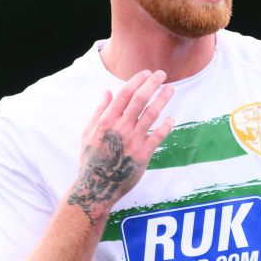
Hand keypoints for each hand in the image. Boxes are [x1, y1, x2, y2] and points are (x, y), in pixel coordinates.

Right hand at [67, 70, 174, 224]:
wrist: (96, 186)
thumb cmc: (91, 159)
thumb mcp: (88, 132)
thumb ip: (99, 111)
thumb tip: (107, 92)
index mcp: (106, 120)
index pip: (124, 93)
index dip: (137, 80)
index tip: (146, 73)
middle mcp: (120, 127)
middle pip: (140, 99)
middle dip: (152, 84)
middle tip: (162, 74)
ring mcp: (132, 140)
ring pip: (151, 114)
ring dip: (163, 99)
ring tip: (170, 89)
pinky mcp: (143, 154)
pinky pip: (158, 136)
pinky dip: (166, 125)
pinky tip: (172, 117)